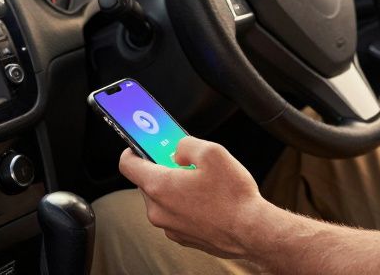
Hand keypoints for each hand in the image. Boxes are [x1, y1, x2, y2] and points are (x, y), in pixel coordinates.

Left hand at [117, 137, 276, 258]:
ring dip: (175, 187)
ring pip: (162, 199)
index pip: (127, 164)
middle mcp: (158, 210)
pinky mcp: (182, 237)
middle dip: (162, 168)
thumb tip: (177, 149)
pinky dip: (184, 204)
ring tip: (202, 181)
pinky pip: (175, 214)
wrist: (252, 232)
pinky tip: (207, 199)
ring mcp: (169, 227)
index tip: (143, 143)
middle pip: (147, 181)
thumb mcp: (212, 152)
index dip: (133, 149)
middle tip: (183, 160)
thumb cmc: (233, 196)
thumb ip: (186, 144)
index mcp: (159, 186)